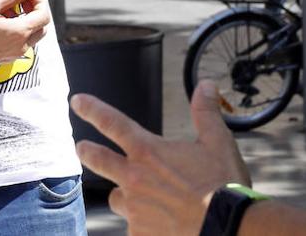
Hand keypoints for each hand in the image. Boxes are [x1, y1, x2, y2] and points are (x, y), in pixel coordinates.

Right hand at [0, 0, 49, 70]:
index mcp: (20, 32)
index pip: (44, 16)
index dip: (41, 2)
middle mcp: (20, 47)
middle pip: (42, 29)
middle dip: (37, 13)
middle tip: (24, 3)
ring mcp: (12, 55)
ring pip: (31, 38)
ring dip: (27, 24)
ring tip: (10, 12)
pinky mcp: (3, 60)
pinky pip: (19, 46)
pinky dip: (18, 34)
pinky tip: (1, 25)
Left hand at [71, 80, 249, 233]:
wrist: (227, 229)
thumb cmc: (223, 186)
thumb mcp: (218, 142)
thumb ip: (206, 113)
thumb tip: (206, 85)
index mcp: (149, 152)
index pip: (113, 123)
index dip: (92, 109)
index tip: (77, 101)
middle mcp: (134, 179)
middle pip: (99, 160)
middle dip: (88, 152)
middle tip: (81, 147)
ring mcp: (134, 209)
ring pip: (118, 200)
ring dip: (126, 197)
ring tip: (141, 201)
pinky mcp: (139, 234)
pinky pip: (134, 227)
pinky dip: (144, 225)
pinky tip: (161, 226)